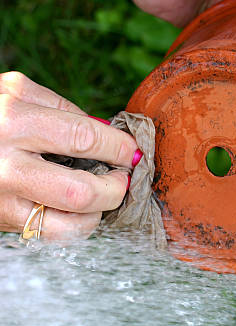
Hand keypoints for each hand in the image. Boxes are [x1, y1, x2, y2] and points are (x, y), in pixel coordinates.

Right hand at [0, 72, 137, 241]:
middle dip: (116, 188)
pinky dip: (76, 225)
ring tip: (103, 195)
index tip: (133, 151)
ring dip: (99, 212)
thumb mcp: (14, 91)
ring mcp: (1, 196)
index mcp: (13, 119)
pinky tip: (79, 209)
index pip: (85, 137)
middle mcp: (5, 162)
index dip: (119, 147)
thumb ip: (60, 108)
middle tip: (123, 179)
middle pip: (82, 191)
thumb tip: (106, 132)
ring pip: (70, 223)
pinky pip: (51, 234)